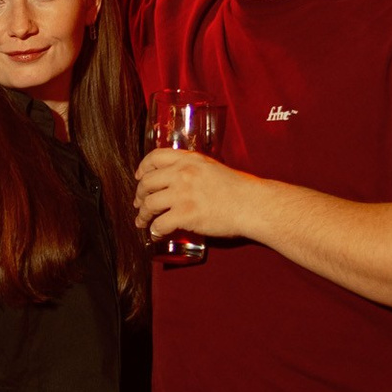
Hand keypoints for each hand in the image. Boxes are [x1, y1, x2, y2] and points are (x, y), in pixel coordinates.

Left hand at [134, 146, 257, 246]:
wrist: (252, 204)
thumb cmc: (239, 188)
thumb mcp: (212, 167)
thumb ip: (193, 169)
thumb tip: (178, 181)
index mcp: (189, 160)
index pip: (155, 157)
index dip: (143, 167)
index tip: (140, 176)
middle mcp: (182, 173)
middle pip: (147, 182)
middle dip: (139, 195)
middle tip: (138, 204)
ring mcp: (182, 194)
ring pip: (149, 204)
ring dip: (143, 215)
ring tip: (143, 222)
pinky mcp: (186, 214)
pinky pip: (160, 224)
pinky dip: (155, 231)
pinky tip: (156, 234)